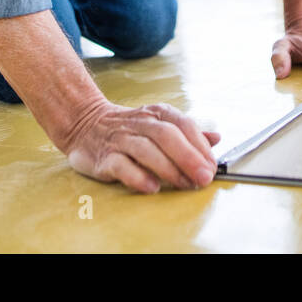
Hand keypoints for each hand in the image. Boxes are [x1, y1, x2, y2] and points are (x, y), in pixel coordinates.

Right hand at [64, 101, 220, 194]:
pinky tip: (152, 187)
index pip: (183, 125)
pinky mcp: (104, 157)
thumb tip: (217, 139)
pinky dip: (138, 176)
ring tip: (184, 184)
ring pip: (146, 149)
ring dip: (168, 168)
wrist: (85, 125)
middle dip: (188, 157)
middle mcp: (140, 123)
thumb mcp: (160, 124)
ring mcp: (121, 139)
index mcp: (157, 114)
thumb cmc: (130, 129)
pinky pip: (121, 165)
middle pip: (167, 135)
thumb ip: (188, 133)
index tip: (212, 166)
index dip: (200, 145)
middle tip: (204, 177)